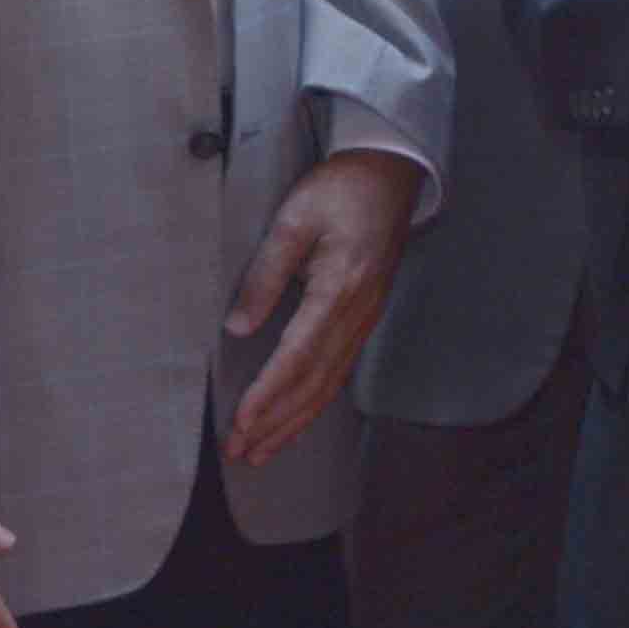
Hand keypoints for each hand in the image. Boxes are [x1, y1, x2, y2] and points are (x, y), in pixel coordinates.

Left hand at [225, 149, 425, 466]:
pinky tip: (296, 418)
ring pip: (330, 384)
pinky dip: (314, 402)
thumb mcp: (294, 218)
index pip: (299, 354)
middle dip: (276, 422)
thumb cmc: (341, 189)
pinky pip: (339, 371)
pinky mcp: (365, 318)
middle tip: (241, 452)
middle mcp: (358, 313)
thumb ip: (266, 274)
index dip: (269, 392)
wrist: (390, 175)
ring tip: (261, 451)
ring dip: (294, 421)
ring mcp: (366, 319)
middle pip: (315, 381)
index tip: (241, 422)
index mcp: (340, 288)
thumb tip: (238, 327)